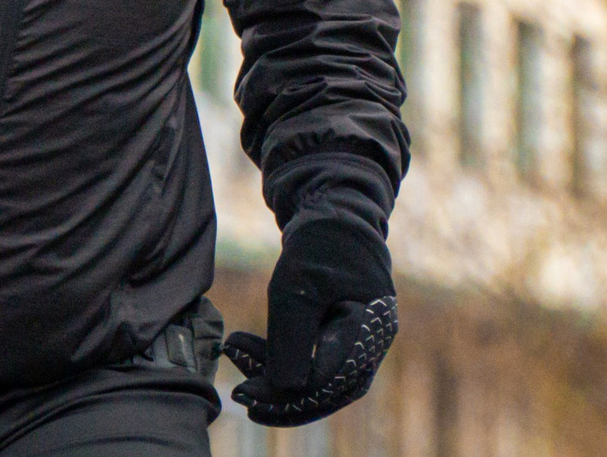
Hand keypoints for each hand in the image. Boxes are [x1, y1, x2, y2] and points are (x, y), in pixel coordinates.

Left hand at [221, 214, 397, 426]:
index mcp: (370, 330)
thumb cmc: (319, 243)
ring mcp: (358, 341)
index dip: (285, 394)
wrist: (332, 211)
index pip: (327, 381)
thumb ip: (292, 339)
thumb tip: (284, 391)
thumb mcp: (297, 288)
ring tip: (236, 358)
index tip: (243, 389)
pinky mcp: (340, 335)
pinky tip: (247, 350)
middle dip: (280, 396)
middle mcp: (370, 343)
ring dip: (276, 377)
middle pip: (327, 390)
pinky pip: (314, 362)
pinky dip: (282, 360)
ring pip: (319, 380)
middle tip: (239, 392)